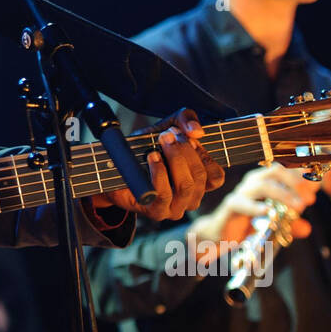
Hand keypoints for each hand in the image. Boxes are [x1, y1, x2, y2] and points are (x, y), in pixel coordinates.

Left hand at [90, 108, 225, 220]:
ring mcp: (174, 208)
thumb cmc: (146, 147)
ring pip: (185, 186)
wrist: (114, 166)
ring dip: (174, 159)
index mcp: (199, 183)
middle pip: (199, 176)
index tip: (189, 137)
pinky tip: (152, 157)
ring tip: (162, 142)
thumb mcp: (168, 127)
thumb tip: (197, 130)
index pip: (216, 176)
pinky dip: (159, 172)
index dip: (205, 155)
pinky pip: (163, 194)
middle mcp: (190, 199)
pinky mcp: (156, 212)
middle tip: (169, 135)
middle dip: (185, 151)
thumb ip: (185, 119)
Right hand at [188, 163, 314, 262]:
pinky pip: (242, 203)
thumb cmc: (248, 223)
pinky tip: (268, 213)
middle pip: (276, 171)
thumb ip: (290, 224)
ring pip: (263, 185)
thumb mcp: (275, 224)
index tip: (318, 184)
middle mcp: (253, 182)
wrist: (221, 235)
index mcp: (265, 181)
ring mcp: (241, 192)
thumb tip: (307, 228)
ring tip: (299, 207)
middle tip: (310, 199)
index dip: (302, 174)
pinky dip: (256, 207)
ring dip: (284, 195)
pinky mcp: (231, 206)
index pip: (286, 170)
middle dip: (296, 182)